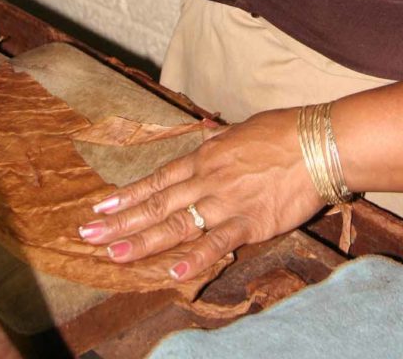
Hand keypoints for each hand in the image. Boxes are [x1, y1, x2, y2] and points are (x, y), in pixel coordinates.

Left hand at [77, 108, 322, 280]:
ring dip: (142, 240)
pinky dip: (194, 259)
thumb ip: (220, 136)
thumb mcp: (242, 128)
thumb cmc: (282, 131)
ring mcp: (225, 201)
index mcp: (205, 157)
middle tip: (88, 235)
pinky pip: (216, 242)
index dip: (129, 195)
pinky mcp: (248, 221)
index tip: (100, 207)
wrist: (315, 142)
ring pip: (176, 224)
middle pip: (157, 204)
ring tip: (114, 254)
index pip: (159, 179)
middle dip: (121, 220)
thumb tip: (206, 129)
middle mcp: (207, 179)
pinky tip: (172, 274)